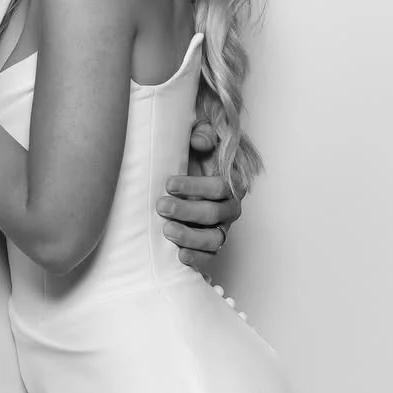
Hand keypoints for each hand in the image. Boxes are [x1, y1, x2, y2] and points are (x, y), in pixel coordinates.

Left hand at [158, 118, 243, 269]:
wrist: (185, 174)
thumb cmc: (192, 156)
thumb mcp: (198, 137)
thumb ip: (202, 134)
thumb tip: (198, 142)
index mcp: (230, 183)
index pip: (219, 187)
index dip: (195, 186)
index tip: (169, 183)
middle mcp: (229, 208)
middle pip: (213, 214)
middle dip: (186, 211)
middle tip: (161, 206)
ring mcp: (221, 228)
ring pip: (214, 239)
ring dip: (190, 237)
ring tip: (167, 230)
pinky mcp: (210, 245)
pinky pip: (209, 256)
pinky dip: (196, 258)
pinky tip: (179, 255)